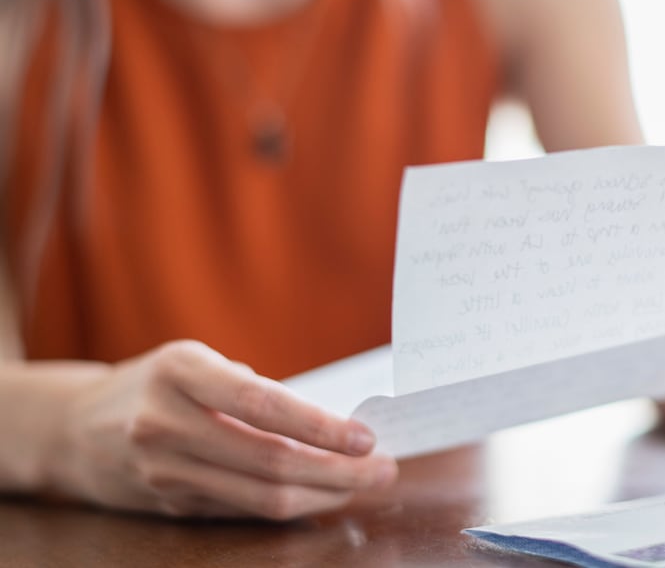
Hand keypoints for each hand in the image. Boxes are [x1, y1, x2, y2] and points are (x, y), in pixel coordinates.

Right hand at [48, 341, 397, 519]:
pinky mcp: (171, 505)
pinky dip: (292, 505)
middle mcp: (166, 423)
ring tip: (364, 483)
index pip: (262, 404)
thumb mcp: (196, 362)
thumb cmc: (157, 385)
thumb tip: (336, 424)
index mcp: (179, 372)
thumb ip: (253, 389)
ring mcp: (164, 471)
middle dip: (339, 470)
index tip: (366, 436)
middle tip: (384, 467)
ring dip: (324, 494)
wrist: (74, 429)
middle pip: (270, 461)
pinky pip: (244, 510)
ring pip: (261, 497)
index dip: (320, 425)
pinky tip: (322, 493)